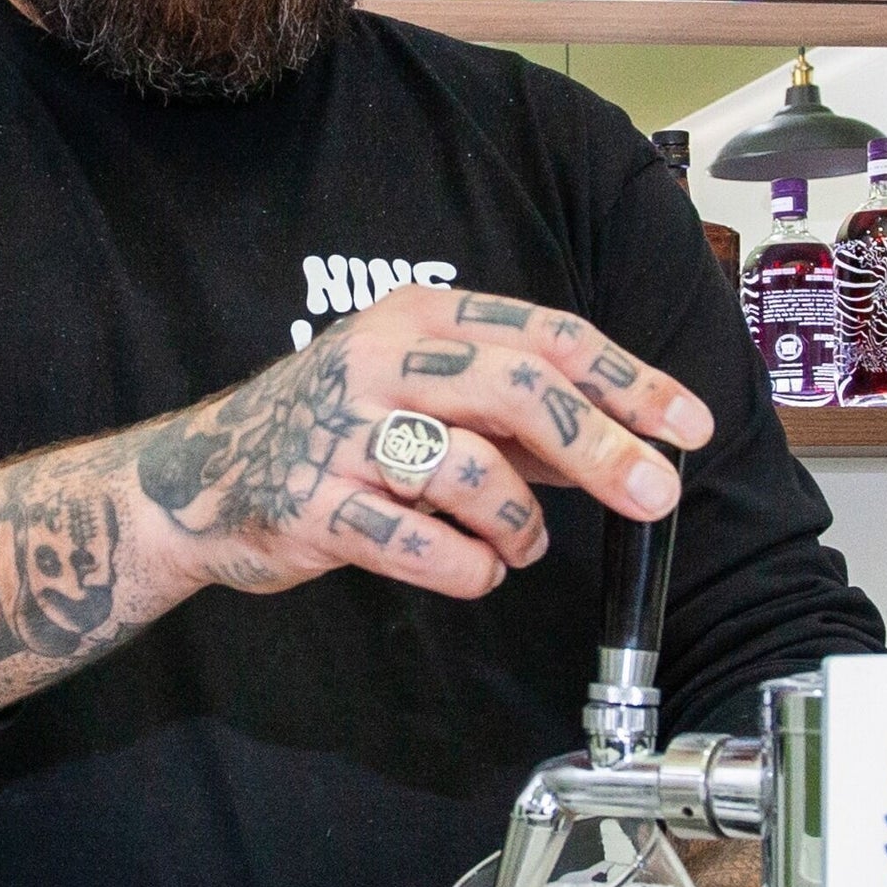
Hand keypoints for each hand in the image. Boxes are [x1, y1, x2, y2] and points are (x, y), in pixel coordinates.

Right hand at [132, 284, 711, 606]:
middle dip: (602, 445)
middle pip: (519, 390)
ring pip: (470, 468)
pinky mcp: (309, 504)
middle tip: (655, 494)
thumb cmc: (336, 432)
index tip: (688, 425)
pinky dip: (467, 566)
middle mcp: (379, 360)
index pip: (547, 336)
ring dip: (521, 522)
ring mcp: (339, 431)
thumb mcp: (426, 395)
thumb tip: (626, 443)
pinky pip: (418, 543)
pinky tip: (476, 569)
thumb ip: (518, 417)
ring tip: (522, 545)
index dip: (627, 380)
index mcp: (419, 317)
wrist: (198, 478)